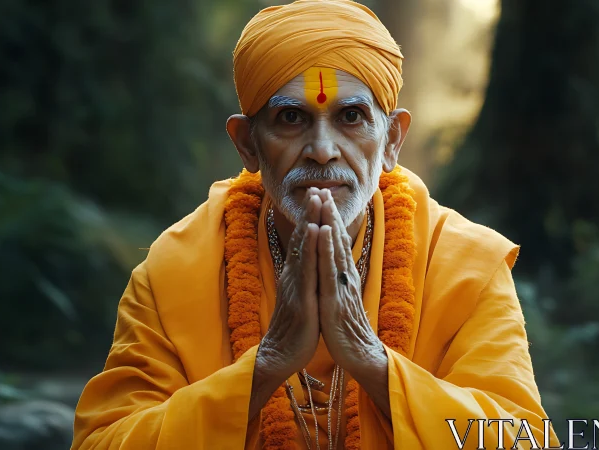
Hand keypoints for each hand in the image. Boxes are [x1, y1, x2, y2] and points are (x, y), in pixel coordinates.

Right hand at [257, 190, 321, 378]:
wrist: (281, 356)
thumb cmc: (295, 329)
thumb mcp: (302, 298)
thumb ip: (304, 279)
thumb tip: (308, 263)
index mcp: (297, 276)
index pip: (305, 242)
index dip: (311, 218)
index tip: (317, 195)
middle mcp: (295, 275)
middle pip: (304, 238)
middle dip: (311, 211)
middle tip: (316, 185)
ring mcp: (297, 285)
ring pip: (305, 247)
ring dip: (311, 220)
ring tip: (316, 198)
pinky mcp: (302, 298)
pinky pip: (307, 268)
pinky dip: (310, 246)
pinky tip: (315, 229)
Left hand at [316, 189, 384, 372]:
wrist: (360, 355)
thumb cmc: (347, 330)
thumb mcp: (339, 299)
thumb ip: (337, 281)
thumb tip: (334, 266)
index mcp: (343, 276)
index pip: (336, 242)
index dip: (330, 218)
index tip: (323, 196)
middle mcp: (344, 276)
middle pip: (336, 239)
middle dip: (328, 212)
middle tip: (322, 187)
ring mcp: (340, 286)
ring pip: (333, 248)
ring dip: (328, 222)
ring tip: (322, 200)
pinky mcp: (335, 299)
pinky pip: (328, 270)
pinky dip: (325, 249)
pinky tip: (321, 232)